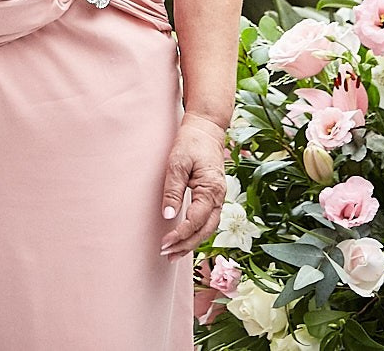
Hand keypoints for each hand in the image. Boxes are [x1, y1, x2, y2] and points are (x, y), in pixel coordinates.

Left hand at [160, 115, 228, 256]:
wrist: (206, 129)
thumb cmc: (191, 143)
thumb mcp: (177, 164)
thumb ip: (173, 191)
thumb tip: (168, 216)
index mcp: (212, 189)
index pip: (196, 221)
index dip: (180, 235)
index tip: (164, 243)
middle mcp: (220, 197)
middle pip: (205, 231)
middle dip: (187, 245)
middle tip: (167, 255)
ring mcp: (219, 198)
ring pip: (209, 228)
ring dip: (192, 242)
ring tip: (173, 253)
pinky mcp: (214, 197)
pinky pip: (208, 221)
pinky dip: (197, 232)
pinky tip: (185, 239)